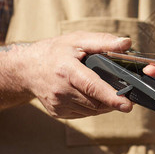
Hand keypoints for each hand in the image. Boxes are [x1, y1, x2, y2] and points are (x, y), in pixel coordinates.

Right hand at [17, 31, 132, 118]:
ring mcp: (58, 104)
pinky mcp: (57, 112)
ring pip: (91, 111)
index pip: (92, 86)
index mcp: (67, 70)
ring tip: (109, 92)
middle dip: (112, 100)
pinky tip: (92, 95)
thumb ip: (103, 41)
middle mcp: (61, 90)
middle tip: (125, 93)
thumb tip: (127, 42)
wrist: (27, 68)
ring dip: (104, 105)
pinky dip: (92, 107)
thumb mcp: (78, 39)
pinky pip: (83, 113)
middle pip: (95, 102)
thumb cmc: (56, 51)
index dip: (111, 97)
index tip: (127, 106)